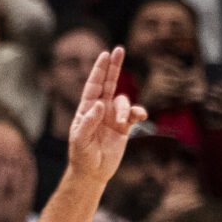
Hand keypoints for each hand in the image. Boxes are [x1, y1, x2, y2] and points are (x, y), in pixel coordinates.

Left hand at [64, 48, 141, 185]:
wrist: (93, 172)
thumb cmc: (81, 154)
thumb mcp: (80, 138)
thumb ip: (88, 121)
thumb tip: (100, 104)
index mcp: (87, 108)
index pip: (94, 85)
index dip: (99, 69)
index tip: (105, 54)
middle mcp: (101, 109)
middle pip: (109, 83)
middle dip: (114, 67)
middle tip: (119, 49)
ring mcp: (113, 117)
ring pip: (124, 102)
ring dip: (125, 108)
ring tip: (122, 121)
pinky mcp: (124, 128)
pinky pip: (133, 115)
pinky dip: (138, 112)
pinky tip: (141, 115)